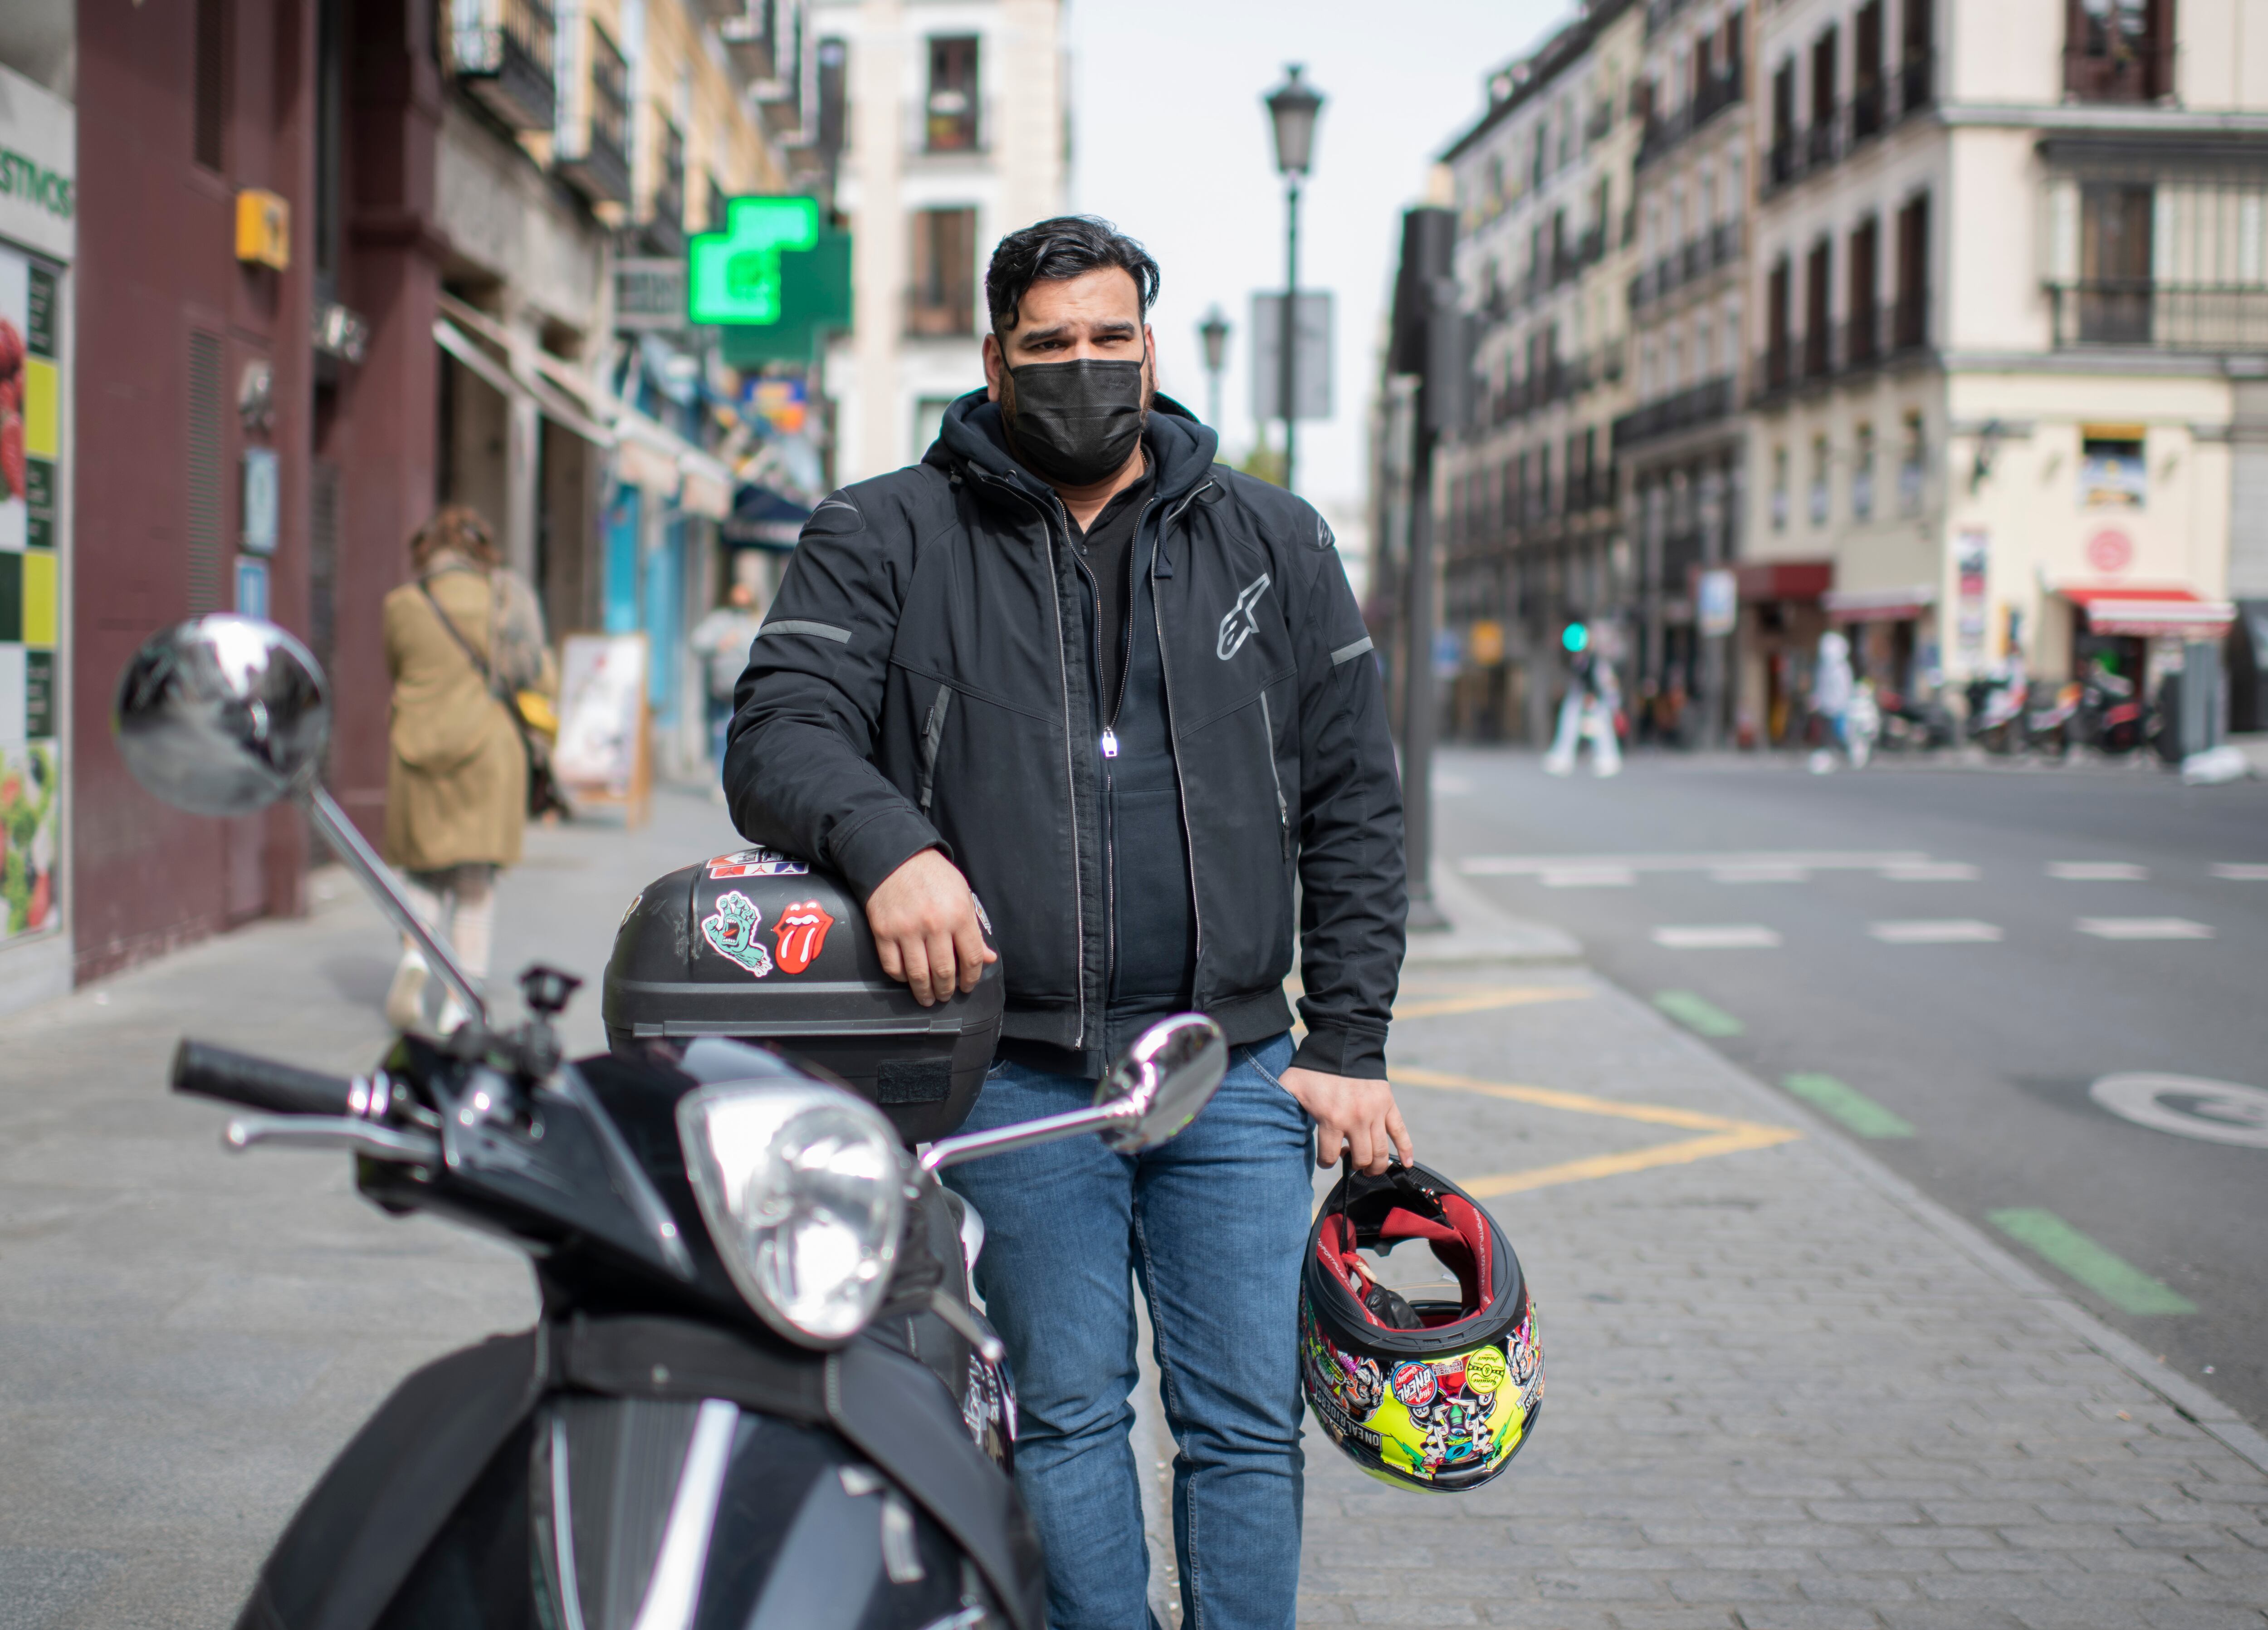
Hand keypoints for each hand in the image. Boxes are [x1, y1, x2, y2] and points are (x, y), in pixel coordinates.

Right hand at [865, 848, 997, 1006]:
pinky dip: (901, 977)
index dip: (972, 978)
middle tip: (945, 996)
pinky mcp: (883, 932)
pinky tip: (907, 978)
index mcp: (958, 914)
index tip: (968, 985)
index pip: (971, 958)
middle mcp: (934, 924)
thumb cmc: (933, 875)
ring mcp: (907, 930)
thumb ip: (974, 929)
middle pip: (945, 972)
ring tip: (927, 998)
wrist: (895, 856)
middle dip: (947, 990)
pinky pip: (892, 966)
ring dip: (924, 992)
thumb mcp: (962, 895)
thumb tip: (989, 959)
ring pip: (918, 975)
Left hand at [1278, 1067, 1412, 1174]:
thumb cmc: (1313, 1068)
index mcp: (1331, 1119)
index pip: (1330, 1157)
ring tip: (1369, 1167)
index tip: (1325, 1159)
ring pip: (1381, 1152)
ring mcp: (1375, 1113)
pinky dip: (1406, 1150)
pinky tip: (1406, 1164)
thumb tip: (1265, 1121)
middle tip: (1349, 1159)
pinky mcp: (1388, 1105)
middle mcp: (1356, 1120)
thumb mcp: (1291, 1086)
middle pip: (1361, 1159)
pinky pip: (1401, 1132)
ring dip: (1375, 1165)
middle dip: (1354, 1165)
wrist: (1342, 1044)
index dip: (1326, 1162)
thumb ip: (1280, 1105)